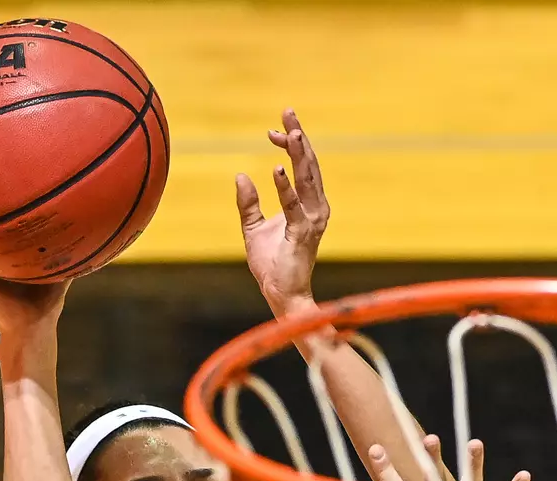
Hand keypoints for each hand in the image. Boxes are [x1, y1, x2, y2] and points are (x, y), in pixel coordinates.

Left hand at [235, 108, 327, 315]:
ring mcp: (312, 221)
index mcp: (307, 204)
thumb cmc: (271, 264)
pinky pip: (293, 207)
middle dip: (298, 137)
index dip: (290, 145)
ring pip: (307, 180)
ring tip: (290, 133)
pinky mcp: (302, 235)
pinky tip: (276, 169)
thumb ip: (248, 203)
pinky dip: (285, 188)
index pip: (302, 166)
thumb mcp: (253, 228)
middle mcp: (316, 208)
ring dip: (299, 155)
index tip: (272, 130)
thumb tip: (240, 176)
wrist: (280, 293)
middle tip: (288, 112)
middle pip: (308, 165)